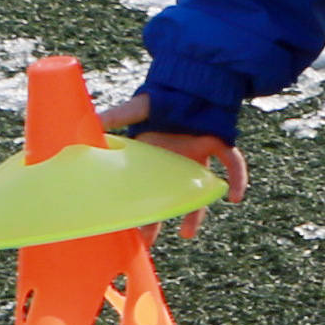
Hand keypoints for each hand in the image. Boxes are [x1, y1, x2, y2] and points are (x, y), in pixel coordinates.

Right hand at [94, 93, 245, 227]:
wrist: (190, 81)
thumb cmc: (161, 98)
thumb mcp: (136, 108)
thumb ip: (115, 116)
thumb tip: (88, 123)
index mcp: (153, 156)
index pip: (145, 187)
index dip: (137, 207)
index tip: (125, 228)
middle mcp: (176, 161)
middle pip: (168, 197)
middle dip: (158, 220)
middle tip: (147, 242)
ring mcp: (198, 155)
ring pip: (198, 190)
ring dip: (195, 213)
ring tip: (186, 234)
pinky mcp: (219, 143)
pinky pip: (231, 164)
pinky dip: (237, 179)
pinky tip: (235, 198)